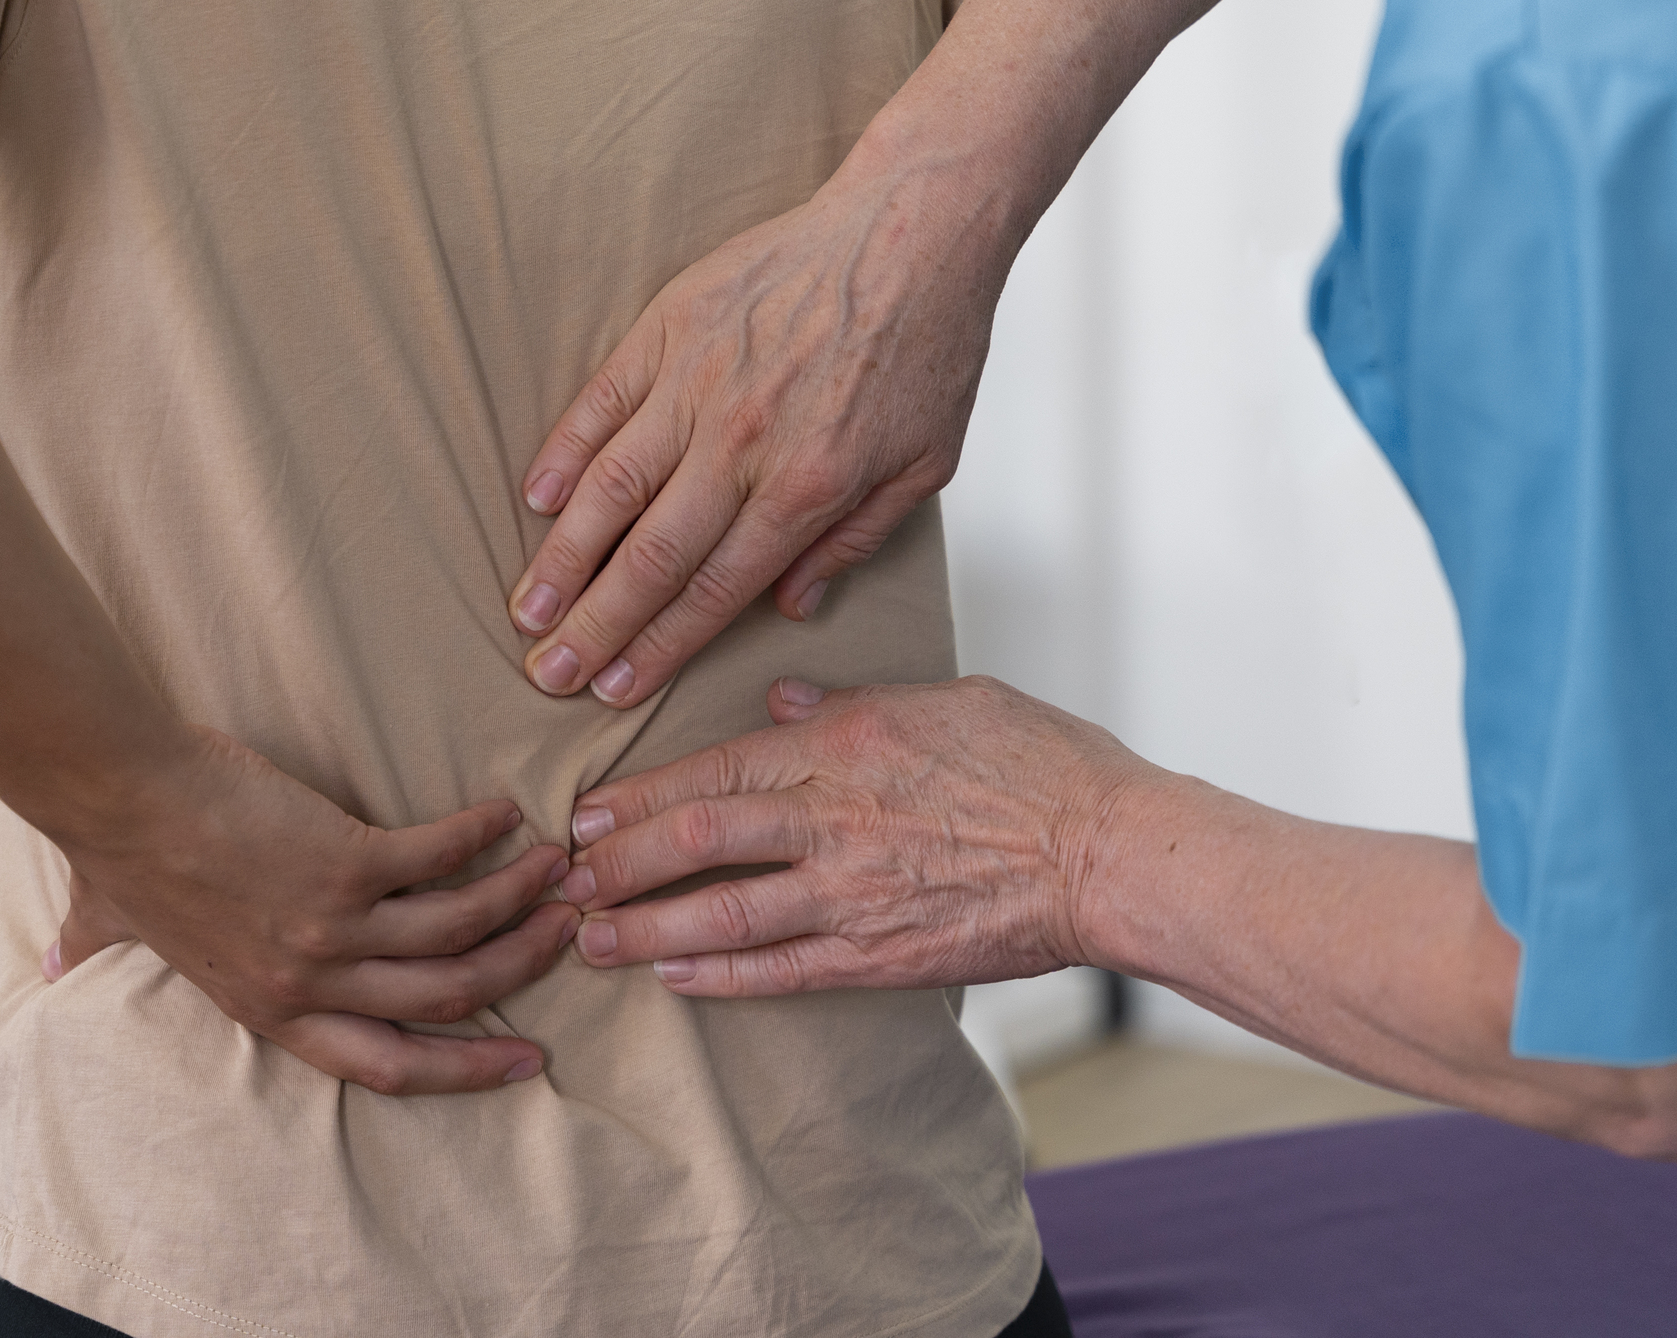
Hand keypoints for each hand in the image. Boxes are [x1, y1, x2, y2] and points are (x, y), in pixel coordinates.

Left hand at [45, 725, 578, 1092]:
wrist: (117, 793)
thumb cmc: (112, 851)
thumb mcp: (108, 926)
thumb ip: (96, 950)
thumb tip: (54, 961)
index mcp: (269, 1008)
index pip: (385, 1066)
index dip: (461, 1069)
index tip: (522, 1060)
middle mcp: (309, 980)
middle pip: (444, 999)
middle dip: (516, 975)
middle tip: (568, 941)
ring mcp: (330, 924)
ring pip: (456, 933)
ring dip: (518, 904)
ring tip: (558, 873)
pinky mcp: (342, 859)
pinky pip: (436, 858)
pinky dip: (480, 837)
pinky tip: (508, 814)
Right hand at [507, 161, 1010, 706]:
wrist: (912, 229)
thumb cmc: (927, 344)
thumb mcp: (925, 465)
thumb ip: (855, 542)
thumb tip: (791, 605)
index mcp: (808, 487)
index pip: (713, 591)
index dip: (657, 649)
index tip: (616, 689)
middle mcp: (743, 443)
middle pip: (650, 558)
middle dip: (594, 626)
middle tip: (550, 675)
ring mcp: (699, 381)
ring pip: (609, 488)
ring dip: (562, 557)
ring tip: (527, 609)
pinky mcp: (671, 327)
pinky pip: (601, 402)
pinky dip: (562, 453)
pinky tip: (533, 500)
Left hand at [552, 676, 1148, 995]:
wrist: (1113, 853)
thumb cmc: (1043, 763)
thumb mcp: (944, 699)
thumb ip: (853, 704)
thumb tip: (782, 705)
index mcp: (847, 745)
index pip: (717, 766)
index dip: (642, 793)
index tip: (589, 811)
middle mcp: (835, 818)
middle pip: (700, 836)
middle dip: (620, 861)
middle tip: (563, 879)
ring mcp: (855, 892)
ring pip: (724, 911)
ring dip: (646, 927)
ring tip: (591, 939)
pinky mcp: (882, 955)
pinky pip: (782, 969)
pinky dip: (720, 975)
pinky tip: (673, 976)